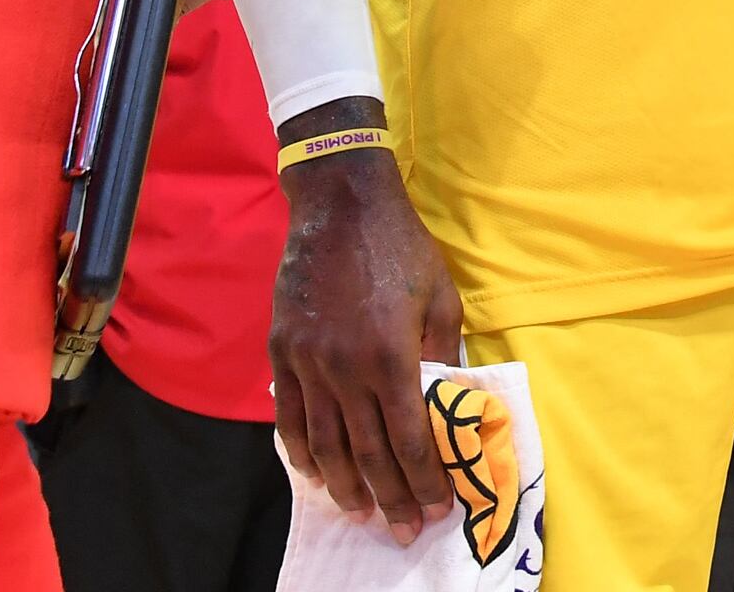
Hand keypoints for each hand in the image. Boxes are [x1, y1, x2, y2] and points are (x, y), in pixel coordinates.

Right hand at [271, 110, 465, 543]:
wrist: (340, 204)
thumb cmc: (401, 247)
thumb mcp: (442, 296)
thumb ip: (445, 354)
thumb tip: (452, 401)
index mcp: (392, 356)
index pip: (411, 438)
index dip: (425, 479)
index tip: (439, 507)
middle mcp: (346, 369)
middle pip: (368, 451)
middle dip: (391, 496)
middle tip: (405, 529)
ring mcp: (308, 363)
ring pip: (326, 443)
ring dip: (346, 485)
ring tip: (363, 513)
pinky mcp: (282, 352)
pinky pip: (290, 416)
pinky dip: (302, 451)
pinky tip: (317, 474)